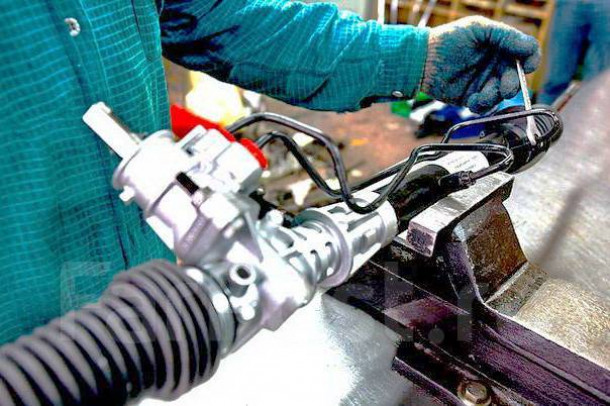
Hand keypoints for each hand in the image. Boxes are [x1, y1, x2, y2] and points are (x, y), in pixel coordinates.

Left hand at [420, 16, 539, 112]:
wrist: (423, 60)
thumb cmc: (448, 39)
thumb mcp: (478, 29)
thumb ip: (505, 36)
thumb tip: (529, 47)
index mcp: (502, 46)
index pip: (527, 53)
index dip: (531, 60)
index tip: (527, 66)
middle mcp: (496, 65)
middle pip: (518, 78)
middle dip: (513, 85)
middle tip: (505, 88)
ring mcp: (486, 82)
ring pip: (502, 95)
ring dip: (494, 97)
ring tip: (479, 95)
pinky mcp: (473, 97)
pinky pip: (486, 106)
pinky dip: (481, 105)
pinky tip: (470, 100)